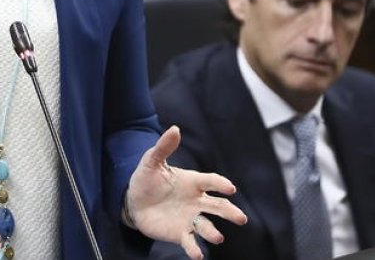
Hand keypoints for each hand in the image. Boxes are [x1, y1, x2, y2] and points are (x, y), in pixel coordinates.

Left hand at [125, 126, 247, 259]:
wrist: (133, 203)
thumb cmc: (146, 180)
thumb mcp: (152, 162)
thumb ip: (164, 147)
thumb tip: (175, 129)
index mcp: (193, 182)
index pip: (211, 181)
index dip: (220, 184)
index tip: (230, 188)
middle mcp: (196, 201)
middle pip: (218, 206)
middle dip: (230, 212)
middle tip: (241, 219)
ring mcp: (190, 218)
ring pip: (207, 226)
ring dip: (213, 232)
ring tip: (218, 237)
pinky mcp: (180, 233)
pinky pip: (191, 242)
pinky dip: (195, 249)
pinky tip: (198, 255)